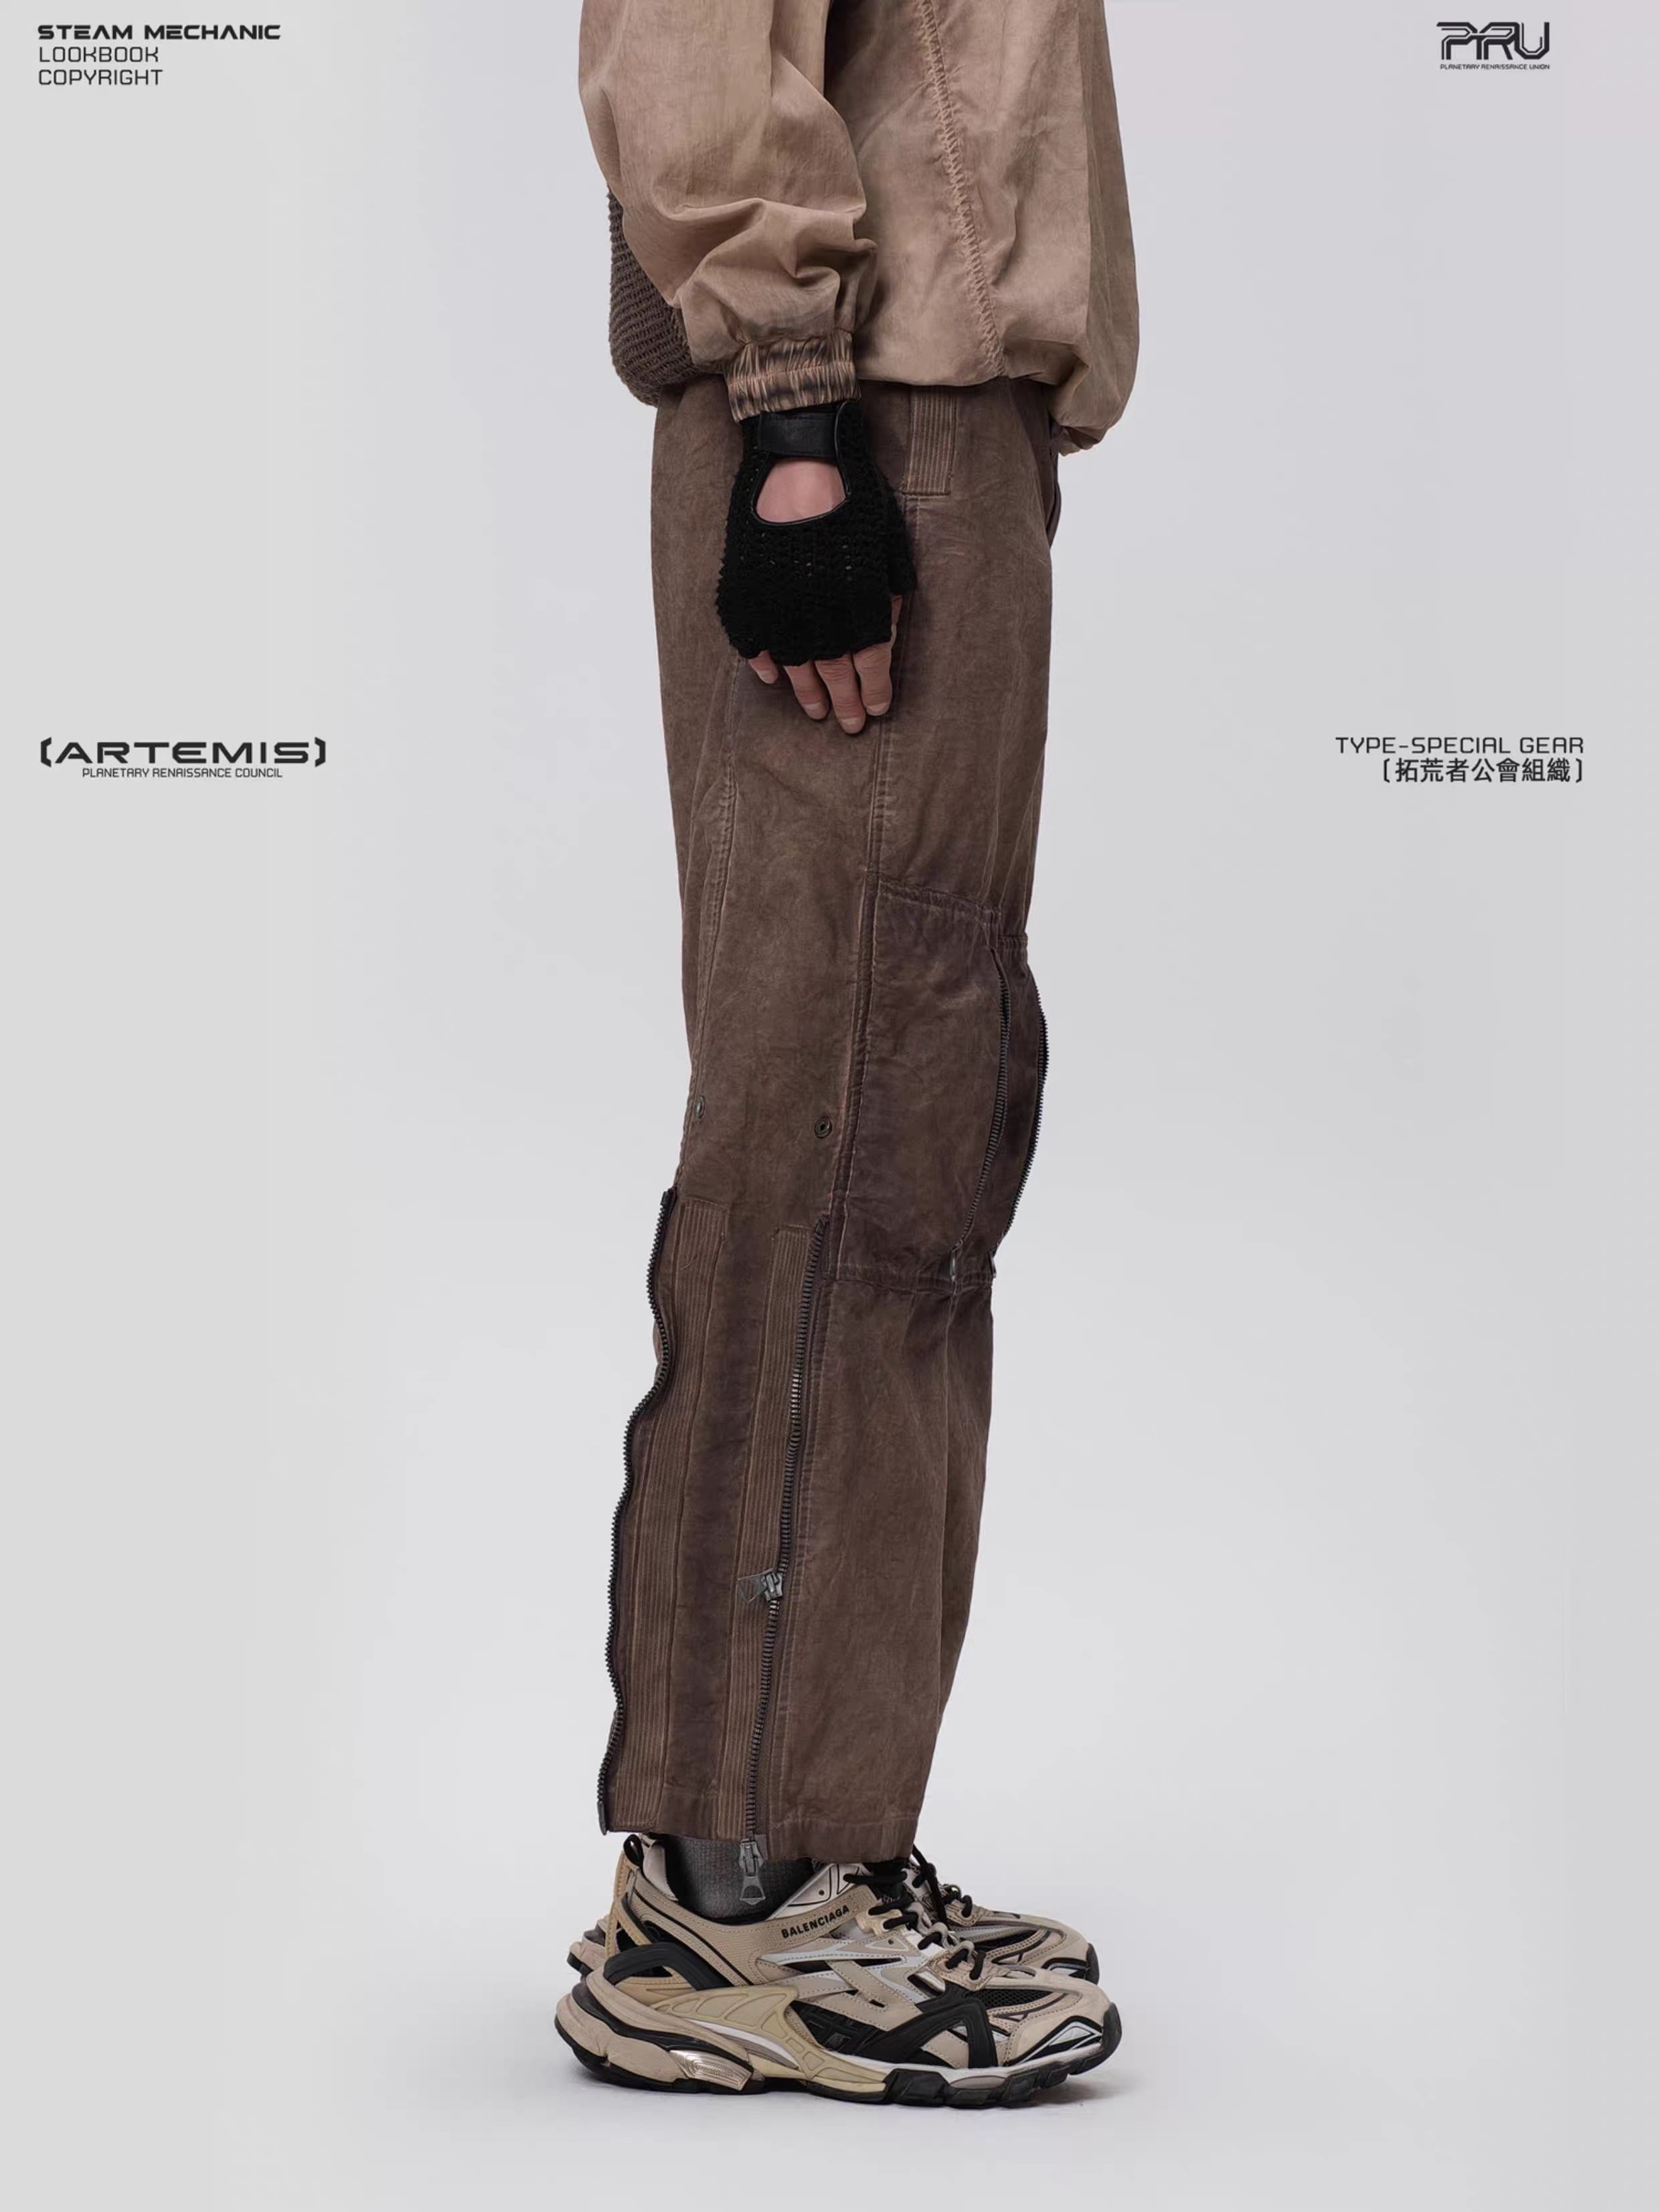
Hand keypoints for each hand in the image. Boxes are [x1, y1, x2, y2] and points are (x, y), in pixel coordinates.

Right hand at [746, 459, 899, 734]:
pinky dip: (763, 661)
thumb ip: (888, 591)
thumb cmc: (855, 491)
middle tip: (850, 725)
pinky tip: (775, 678)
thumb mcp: (888, 540)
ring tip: (816, 711)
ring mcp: (778, 599)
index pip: (870, 658)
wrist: (800, 449)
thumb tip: (888, 636)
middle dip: (846, 701)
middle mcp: (818, 606)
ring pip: (794, 662)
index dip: (876, 688)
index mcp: (859, 595)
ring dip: (807, 691)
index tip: (879, 709)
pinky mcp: (747, 588)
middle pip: (834, 669)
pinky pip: (752, 637)